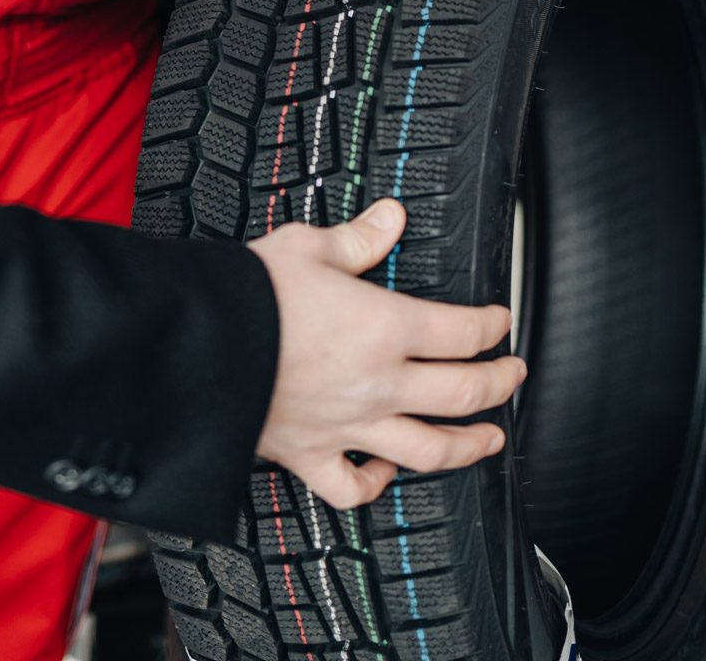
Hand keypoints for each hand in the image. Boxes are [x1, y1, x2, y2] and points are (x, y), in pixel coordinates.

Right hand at [249, 199, 527, 508]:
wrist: (191, 346)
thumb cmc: (246, 296)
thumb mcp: (306, 247)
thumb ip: (358, 238)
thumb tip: (392, 217)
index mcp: (384, 327)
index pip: (463, 332)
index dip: (492, 325)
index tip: (499, 320)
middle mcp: (377, 384)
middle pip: (464, 393)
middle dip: (501, 384)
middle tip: (514, 375)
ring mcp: (348, 426)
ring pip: (429, 450)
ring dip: (469, 446)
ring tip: (487, 439)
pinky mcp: (310, 455)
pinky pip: (354, 487)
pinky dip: (377, 483)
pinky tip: (386, 469)